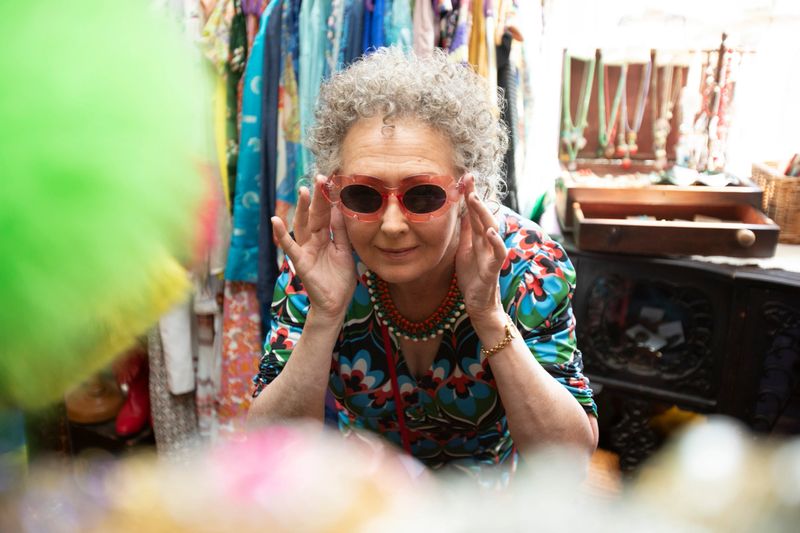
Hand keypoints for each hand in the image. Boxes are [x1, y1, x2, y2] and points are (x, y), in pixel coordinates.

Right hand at [271, 175, 356, 318]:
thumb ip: (340, 231)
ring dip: (302, 208)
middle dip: (318, 197)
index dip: (329, 199)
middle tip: (321, 177)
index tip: (333, 180)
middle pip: (315, 215)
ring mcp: (305, 250)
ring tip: (302, 190)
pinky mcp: (300, 262)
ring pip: (302, 225)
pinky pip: (290, 247)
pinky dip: (281, 235)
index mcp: (324, 237)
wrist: (335, 304)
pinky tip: (274, 220)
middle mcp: (313, 240)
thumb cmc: (339, 279)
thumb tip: (341, 209)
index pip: (326, 214)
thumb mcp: (345, 250)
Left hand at [455, 175, 506, 321]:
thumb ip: (466, 232)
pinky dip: (496, 242)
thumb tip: (462, 212)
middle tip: (468, 179)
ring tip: (474, 199)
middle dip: (475, 197)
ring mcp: (492, 254)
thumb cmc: (472, 276)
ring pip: (491, 229)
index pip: (474, 212)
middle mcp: (487, 242)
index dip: (470, 194)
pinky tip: (490, 231)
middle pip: (483, 215)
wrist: (478, 303)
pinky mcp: (493, 268)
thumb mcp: (464, 250)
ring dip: (483, 213)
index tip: (464, 177)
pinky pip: (498, 253)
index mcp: (478, 237)